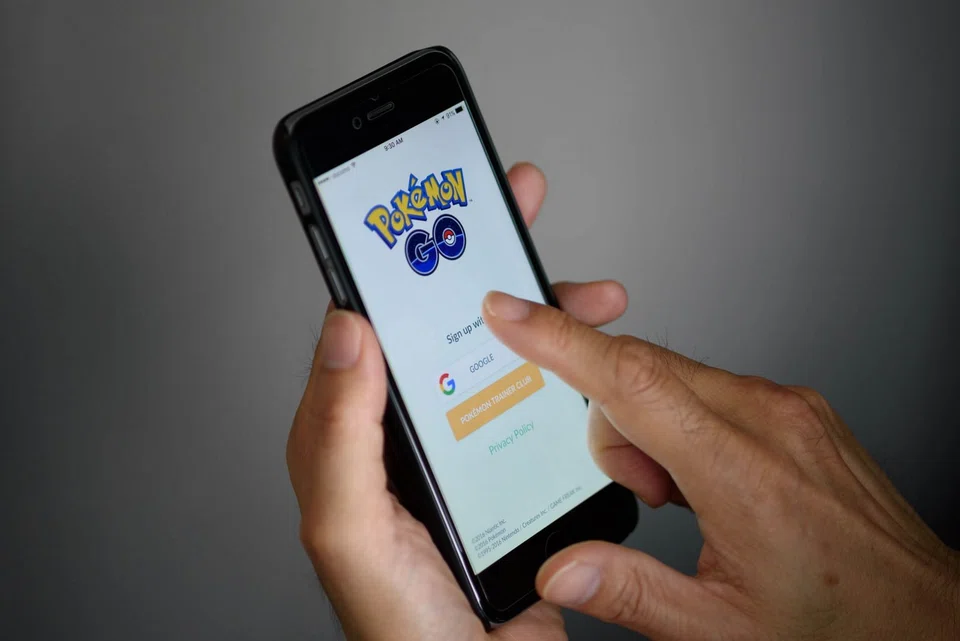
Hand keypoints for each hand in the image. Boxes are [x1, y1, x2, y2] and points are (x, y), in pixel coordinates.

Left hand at [286, 163, 628, 640]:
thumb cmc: (398, 623)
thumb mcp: (350, 529)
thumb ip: (338, 433)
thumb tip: (344, 330)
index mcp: (356, 431)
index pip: (373, 320)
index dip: (403, 255)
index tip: (438, 200)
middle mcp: (408, 430)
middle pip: (445, 323)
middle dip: (485, 261)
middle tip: (516, 211)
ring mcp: (464, 445)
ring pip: (503, 355)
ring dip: (544, 316)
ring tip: (586, 293)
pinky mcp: (511, 467)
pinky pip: (542, 401)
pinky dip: (575, 373)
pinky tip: (598, 363)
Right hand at [482, 292, 959, 640]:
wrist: (927, 617)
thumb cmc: (841, 622)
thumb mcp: (721, 628)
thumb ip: (631, 591)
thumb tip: (562, 570)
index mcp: (741, 471)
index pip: (629, 381)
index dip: (560, 340)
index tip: (511, 312)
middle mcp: (766, 419)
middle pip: (643, 370)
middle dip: (609, 420)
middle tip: (644, 491)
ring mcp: (785, 407)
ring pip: (674, 378)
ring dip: (650, 428)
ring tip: (680, 497)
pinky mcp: (795, 407)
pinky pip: (710, 388)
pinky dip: (684, 423)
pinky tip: (704, 479)